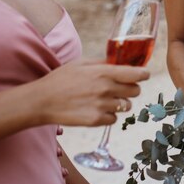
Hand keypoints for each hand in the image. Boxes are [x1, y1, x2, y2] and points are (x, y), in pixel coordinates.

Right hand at [34, 58, 149, 126]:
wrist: (41, 102)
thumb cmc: (60, 79)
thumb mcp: (82, 63)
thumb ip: (104, 63)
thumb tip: (121, 62)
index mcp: (104, 72)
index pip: (138, 74)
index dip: (143, 74)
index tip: (142, 75)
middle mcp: (106, 89)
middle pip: (136, 91)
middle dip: (131, 88)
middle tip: (119, 88)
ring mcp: (102, 106)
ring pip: (126, 106)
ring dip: (119, 103)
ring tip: (103, 99)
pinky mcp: (96, 120)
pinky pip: (114, 119)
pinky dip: (109, 115)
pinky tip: (96, 109)